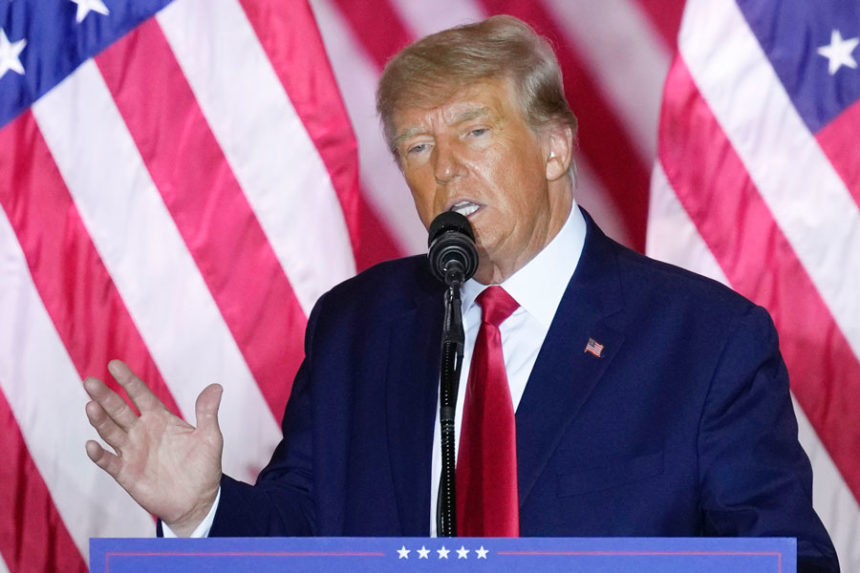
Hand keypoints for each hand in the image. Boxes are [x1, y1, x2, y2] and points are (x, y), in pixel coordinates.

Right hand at [84, 360, 222, 535]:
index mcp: (160, 418)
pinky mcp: (126, 473)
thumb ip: (207, 412)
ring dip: (100, 420)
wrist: (198, 501)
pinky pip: (109, 461)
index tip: (114, 364)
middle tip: (90, 381)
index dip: (128, 381)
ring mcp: (132, 452)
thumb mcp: (210, 437)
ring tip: (91, 406)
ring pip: (111, 432)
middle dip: (105, 396)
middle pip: (119, 410)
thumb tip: (216, 386)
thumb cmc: (203, 466)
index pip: (140, 395)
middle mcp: (141, 431)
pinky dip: (99, 454)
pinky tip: (92, 444)